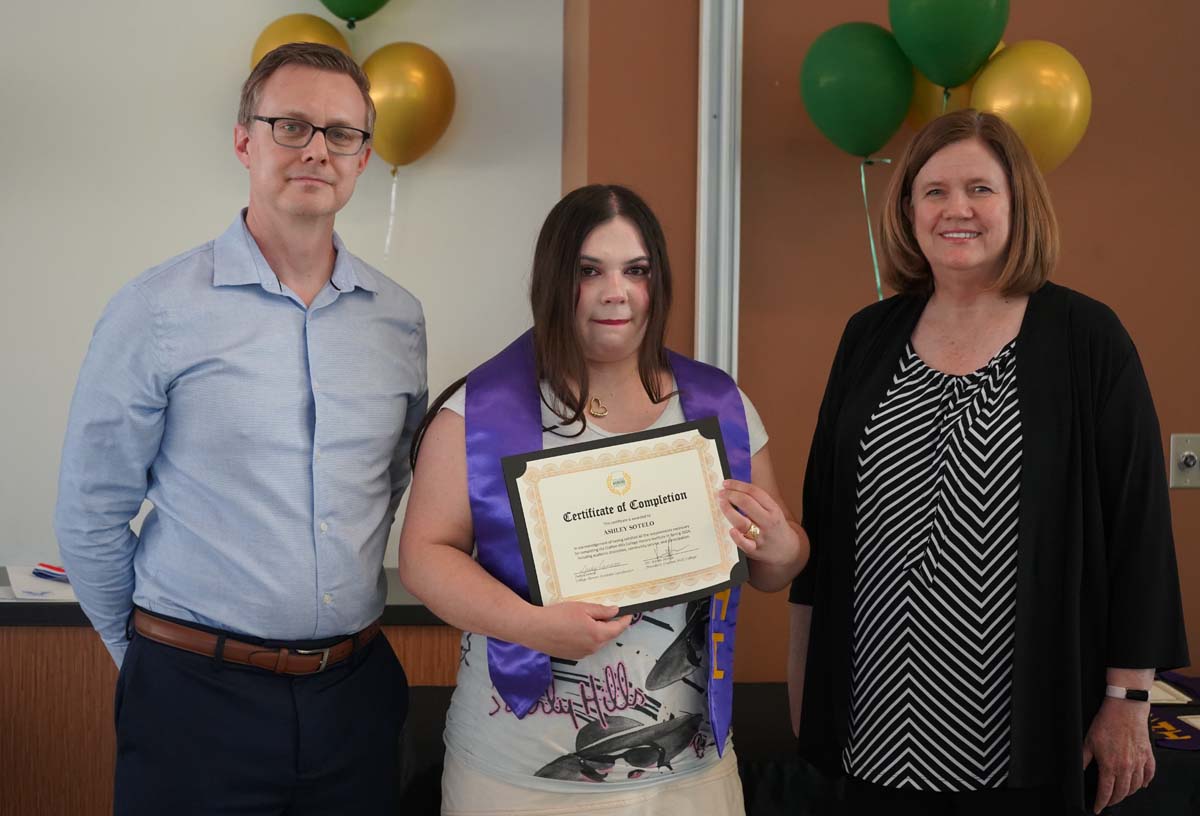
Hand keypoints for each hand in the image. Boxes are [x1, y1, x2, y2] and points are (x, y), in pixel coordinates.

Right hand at [523, 602, 631, 659]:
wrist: (534, 629)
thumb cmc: (558, 615)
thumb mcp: (582, 608)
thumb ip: (601, 611)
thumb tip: (615, 611)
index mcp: (598, 635)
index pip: (618, 628)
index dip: (625, 621)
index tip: (629, 614)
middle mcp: (593, 648)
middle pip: (607, 636)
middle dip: (609, 625)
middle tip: (607, 613)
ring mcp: (582, 654)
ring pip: (596, 642)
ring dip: (597, 632)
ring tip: (588, 619)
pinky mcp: (572, 656)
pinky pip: (586, 646)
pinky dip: (586, 638)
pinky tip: (576, 629)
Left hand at [719, 479, 801, 566]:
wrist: (788, 549)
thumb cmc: (775, 526)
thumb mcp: (773, 510)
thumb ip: (757, 501)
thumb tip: (734, 489)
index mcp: (773, 509)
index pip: (754, 492)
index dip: (737, 485)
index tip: (726, 483)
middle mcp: (768, 522)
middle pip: (747, 503)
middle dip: (730, 495)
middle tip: (721, 493)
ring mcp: (761, 537)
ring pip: (742, 522)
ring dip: (728, 511)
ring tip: (721, 504)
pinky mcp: (755, 550)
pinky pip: (744, 544)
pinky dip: (736, 537)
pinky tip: (731, 530)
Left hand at [1083, 697, 1154, 812]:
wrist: (1125, 709)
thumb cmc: (1107, 722)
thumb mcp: (1088, 741)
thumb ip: (1084, 759)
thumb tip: (1078, 770)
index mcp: (1110, 765)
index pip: (1106, 792)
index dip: (1101, 802)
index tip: (1097, 808)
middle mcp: (1127, 767)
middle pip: (1122, 792)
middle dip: (1114, 800)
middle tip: (1108, 802)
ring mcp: (1139, 762)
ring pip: (1136, 786)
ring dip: (1128, 792)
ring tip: (1121, 793)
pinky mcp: (1147, 755)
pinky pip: (1149, 774)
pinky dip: (1145, 782)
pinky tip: (1142, 784)